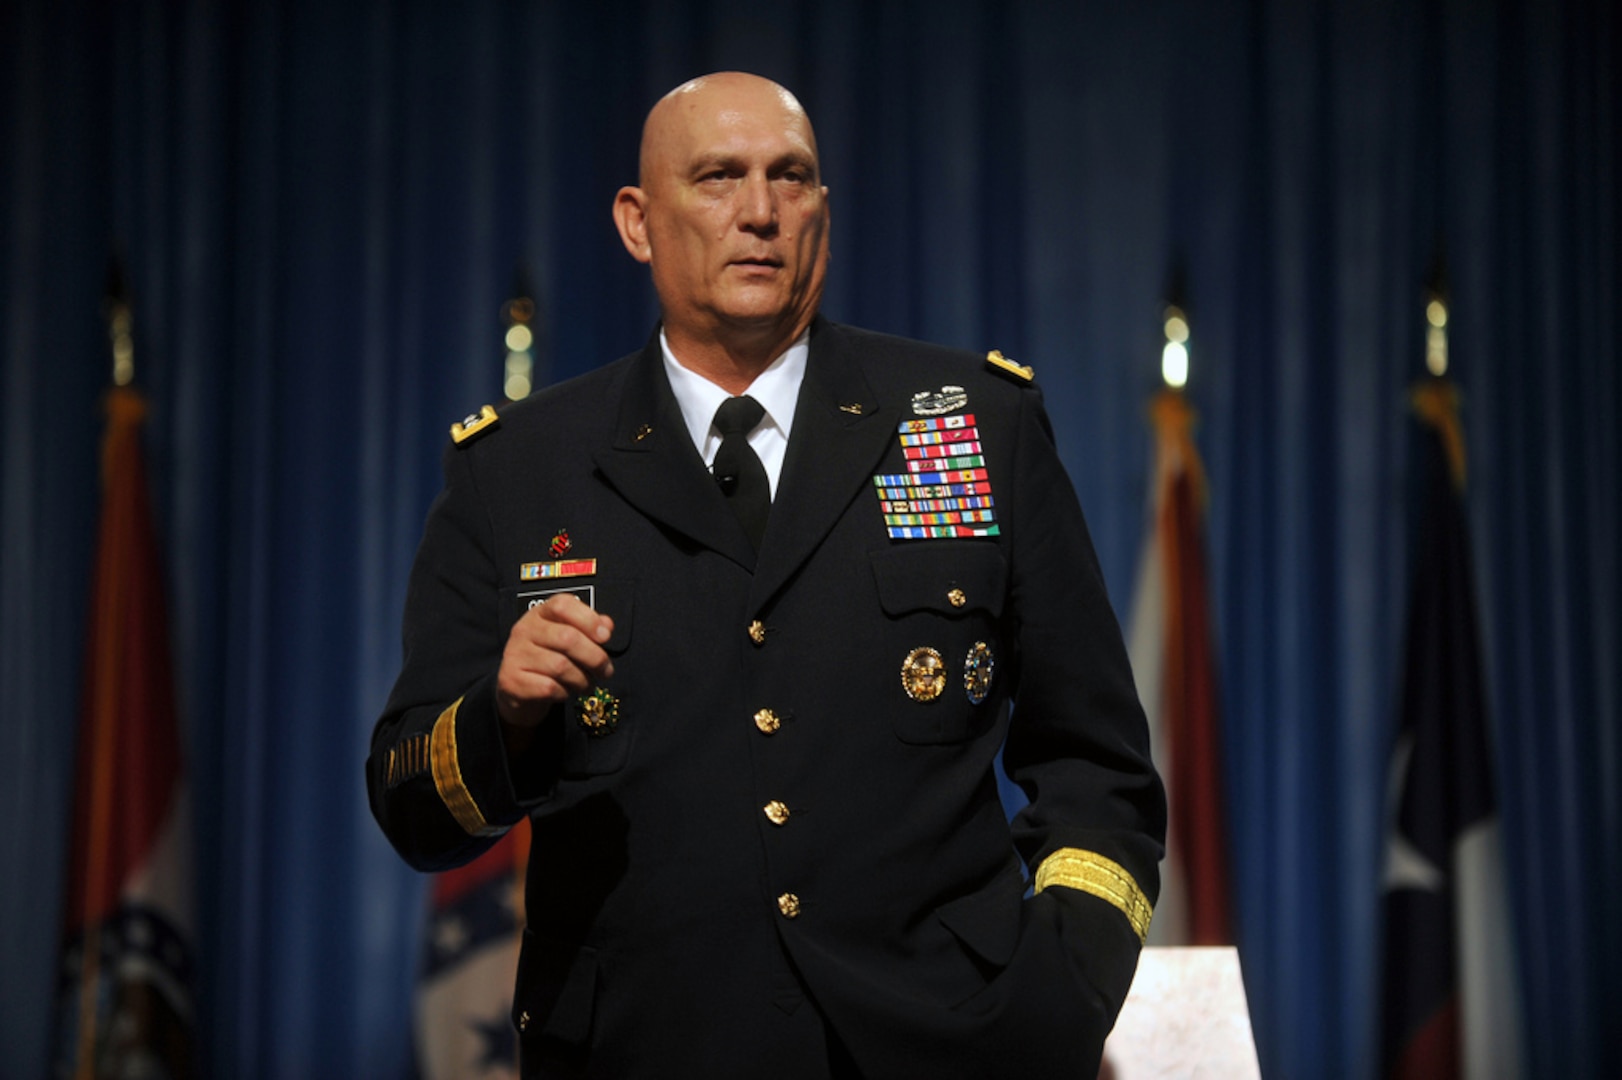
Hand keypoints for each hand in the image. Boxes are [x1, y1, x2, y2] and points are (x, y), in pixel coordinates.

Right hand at [496, 593, 614, 730]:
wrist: (519, 686)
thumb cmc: (549, 656)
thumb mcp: (568, 635)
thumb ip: (588, 627)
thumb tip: (606, 625)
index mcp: (540, 613)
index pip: (563, 605)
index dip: (588, 619)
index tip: (606, 636)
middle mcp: (524, 629)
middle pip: (567, 638)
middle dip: (595, 657)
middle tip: (606, 670)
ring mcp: (515, 654)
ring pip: (560, 666)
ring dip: (582, 679)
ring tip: (588, 683)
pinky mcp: (511, 680)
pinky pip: (548, 687)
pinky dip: (564, 692)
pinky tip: (566, 691)